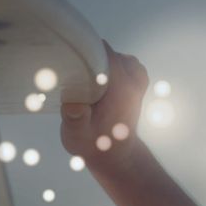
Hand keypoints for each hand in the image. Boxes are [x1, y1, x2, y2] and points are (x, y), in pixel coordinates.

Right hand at [60, 41, 150, 174]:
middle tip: (71, 67)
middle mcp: (133, 82)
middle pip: (110, 54)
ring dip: (102, 62)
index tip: (67, 52)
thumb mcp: (77, 137)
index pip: (105, 54)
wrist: (115, 156)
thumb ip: (75, 120)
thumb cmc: (93, 145)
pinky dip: (113, 67)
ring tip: (85, 75)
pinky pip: (127, 65)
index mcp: (120, 89)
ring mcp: (138, 83)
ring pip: (120, 58)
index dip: (85, 49)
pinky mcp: (138, 86)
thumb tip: (73, 105)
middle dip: (91, 56)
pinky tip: (99, 79)